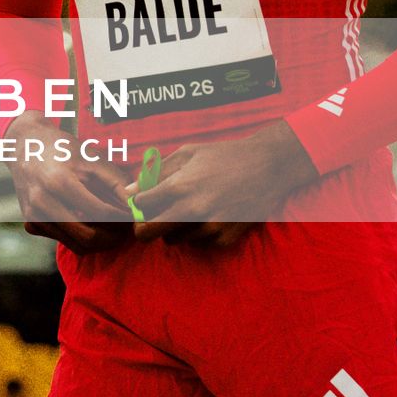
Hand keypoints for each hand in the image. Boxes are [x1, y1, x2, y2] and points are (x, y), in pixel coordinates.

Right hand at [9, 111, 132, 254]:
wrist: (25, 145)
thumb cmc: (62, 149)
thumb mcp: (91, 158)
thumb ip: (116, 183)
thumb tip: (136, 205)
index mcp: (59, 182)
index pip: (99, 212)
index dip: (121, 217)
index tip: (134, 216)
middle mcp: (43, 202)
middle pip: (88, 236)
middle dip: (112, 237)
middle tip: (126, 230)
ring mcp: (34, 215)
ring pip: (76, 245)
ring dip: (99, 242)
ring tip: (113, 230)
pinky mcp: (30, 223)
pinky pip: (63, 241)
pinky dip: (81, 239)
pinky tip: (90, 225)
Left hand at [131, 121, 318, 247]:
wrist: (267, 166)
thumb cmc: (223, 155)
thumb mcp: (187, 153)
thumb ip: (156, 172)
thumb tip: (129, 193)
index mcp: (179, 186)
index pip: (140, 206)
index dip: (137, 205)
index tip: (142, 203)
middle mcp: (192, 210)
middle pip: (149, 233)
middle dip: (143, 228)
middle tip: (150, 220)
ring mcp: (209, 228)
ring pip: (174, 240)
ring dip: (175, 229)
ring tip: (191, 209)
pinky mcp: (224, 240)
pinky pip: (198, 244)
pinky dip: (198, 234)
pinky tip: (210, 215)